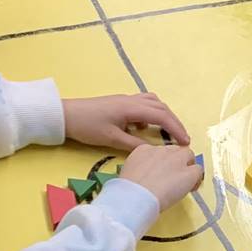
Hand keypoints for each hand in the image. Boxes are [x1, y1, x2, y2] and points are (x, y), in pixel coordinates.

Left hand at [63, 92, 189, 150]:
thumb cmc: (87, 126)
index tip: (186, 142)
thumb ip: (135, 145)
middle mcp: (132, 100)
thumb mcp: (112, 139)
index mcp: (132, 108)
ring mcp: (126, 100)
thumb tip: (155, 151)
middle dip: (175, 123)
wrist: (66, 115)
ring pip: (153, 103)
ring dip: (164, 115)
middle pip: (162, 108)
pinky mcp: (120, 103)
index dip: (176, 129)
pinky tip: (144, 127)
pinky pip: (143, 104)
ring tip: (168, 131)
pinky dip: (151, 113)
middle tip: (182, 139)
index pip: (162, 117)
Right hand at [119, 141, 203, 213]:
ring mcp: (177, 159)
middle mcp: (162, 150)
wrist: (136, 197)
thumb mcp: (129, 173)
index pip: (159, 151)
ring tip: (184, 183)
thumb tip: (146, 178)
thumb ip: (139, 169)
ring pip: (189, 155)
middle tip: (174, 178)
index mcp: (144, 150)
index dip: (162, 162)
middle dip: (177, 162)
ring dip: (187, 167)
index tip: (161, 174)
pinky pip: (198, 170)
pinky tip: (191, 188)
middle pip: (175, 150)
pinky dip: (196, 179)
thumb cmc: (128, 191)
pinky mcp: (189, 172)